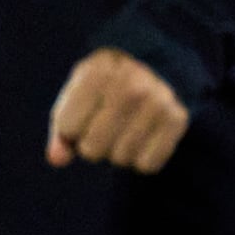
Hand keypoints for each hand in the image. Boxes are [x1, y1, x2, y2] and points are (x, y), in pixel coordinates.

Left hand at [44, 47, 191, 172]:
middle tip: (106, 126)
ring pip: (121, 159)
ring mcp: (157, 100)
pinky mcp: (178, 118)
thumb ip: (61, 133)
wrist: (152, 69)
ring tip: (127, 128)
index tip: (85, 111)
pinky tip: (146, 138)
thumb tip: (57, 160)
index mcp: (98, 71)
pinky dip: (143, 160)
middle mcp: (130, 84)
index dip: (72, 127)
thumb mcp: (75, 101)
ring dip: (119, 153)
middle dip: (94, 145)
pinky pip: (148, 165)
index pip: (69, 129)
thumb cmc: (102, 91)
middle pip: (92, 149)